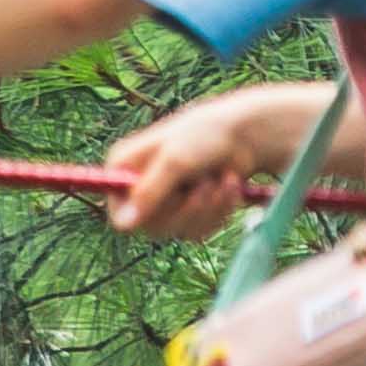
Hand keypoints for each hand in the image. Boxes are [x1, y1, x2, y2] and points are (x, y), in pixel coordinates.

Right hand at [108, 85, 323, 241]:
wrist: (248, 135)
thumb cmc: (206, 135)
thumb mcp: (175, 162)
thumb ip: (149, 193)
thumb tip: (123, 225)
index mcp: (125, 167)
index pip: (117, 212)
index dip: (139, 216)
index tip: (168, 203)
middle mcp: (140, 187)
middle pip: (151, 227)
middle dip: (186, 209)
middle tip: (204, 186)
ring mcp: (166, 200)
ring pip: (178, 231)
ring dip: (207, 208)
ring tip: (221, 180)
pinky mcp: (189, 211)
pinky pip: (198, 230)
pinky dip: (219, 211)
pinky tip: (228, 187)